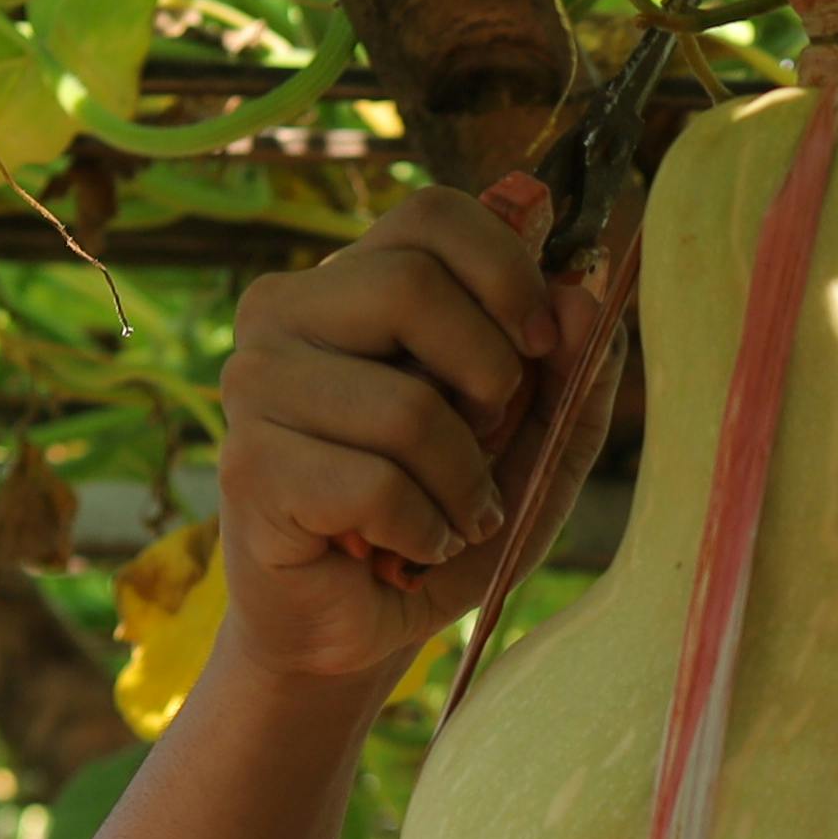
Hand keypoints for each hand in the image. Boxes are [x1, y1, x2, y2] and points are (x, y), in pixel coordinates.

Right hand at [211, 175, 565, 694]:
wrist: (354, 627)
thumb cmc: (441, 521)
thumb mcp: (534, 450)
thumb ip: (568, 375)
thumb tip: (587, 298)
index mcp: (352, 282)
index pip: (432, 212)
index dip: (506, 269)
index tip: (540, 344)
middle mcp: (287, 313)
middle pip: (412, 283)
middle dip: (490, 377)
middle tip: (491, 441)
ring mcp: (255, 384)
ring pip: (406, 403)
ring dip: (465, 481)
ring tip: (457, 515)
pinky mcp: (250, 464)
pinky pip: (374, 483)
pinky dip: (424, 529)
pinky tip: (413, 545)